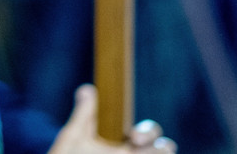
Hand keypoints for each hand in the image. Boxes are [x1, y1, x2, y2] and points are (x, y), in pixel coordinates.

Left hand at [48, 85, 176, 153]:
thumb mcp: (73, 138)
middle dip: (159, 148)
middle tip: (136, 145)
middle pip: (163, 149)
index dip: (149, 132)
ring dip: (159, 153)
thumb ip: (84, 115)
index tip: (134, 137)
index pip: (149, 134)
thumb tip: (88, 89)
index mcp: (124, 144)